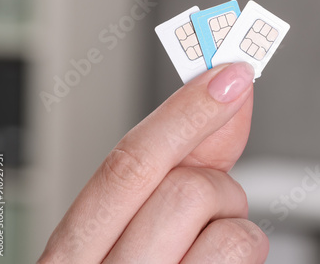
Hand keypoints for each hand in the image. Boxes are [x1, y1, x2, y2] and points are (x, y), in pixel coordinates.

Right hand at [38, 63, 268, 263]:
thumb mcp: (134, 223)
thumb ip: (178, 159)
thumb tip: (223, 96)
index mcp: (74, 254)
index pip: (127, 165)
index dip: (185, 111)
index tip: (229, 74)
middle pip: (186, 189)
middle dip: (215, 184)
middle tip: (211, 201)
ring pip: (230, 225)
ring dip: (234, 224)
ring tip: (209, 245)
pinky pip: (245, 253)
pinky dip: (245, 250)